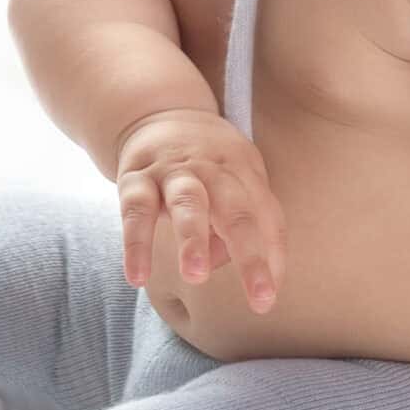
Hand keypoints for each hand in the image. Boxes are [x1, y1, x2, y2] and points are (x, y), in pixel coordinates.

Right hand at [113, 107, 287, 313]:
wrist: (156, 112)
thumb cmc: (206, 164)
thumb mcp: (233, 182)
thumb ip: (236, 225)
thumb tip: (219, 263)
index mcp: (245, 172)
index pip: (267, 217)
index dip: (273, 256)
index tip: (270, 297)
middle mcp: (213, 170)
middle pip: (238, 212)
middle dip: (250, 255)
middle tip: (259, 295)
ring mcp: (174, 172)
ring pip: (188, 204)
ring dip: (193, 239)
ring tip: (196, 276)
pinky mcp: (136, 177)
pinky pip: (136, 211)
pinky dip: (136, 244)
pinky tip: (138, 277)